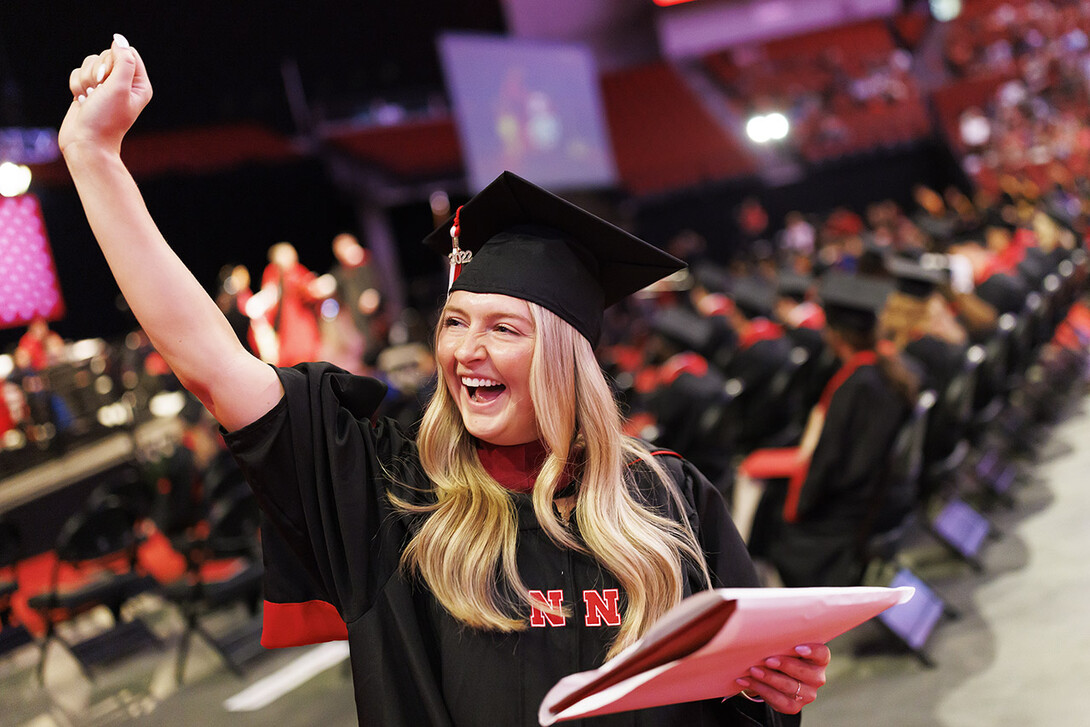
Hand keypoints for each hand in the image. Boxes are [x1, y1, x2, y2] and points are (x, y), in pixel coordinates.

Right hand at [59, 34, 152, 156]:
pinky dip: (76, 85)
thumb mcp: (119, 88)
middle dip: (97, 71)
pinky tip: (81, 100)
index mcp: (139, 84)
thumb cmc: (105, 118)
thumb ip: (123, 61)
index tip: (108, 77)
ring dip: (85, 79)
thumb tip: (119, 40)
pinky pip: (78, 73)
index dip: (113, 60)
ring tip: (89, 97)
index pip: (127, 53)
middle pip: (107, 55)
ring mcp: (105, 87)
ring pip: (90, 63)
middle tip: (98, 90)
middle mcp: (124, 84)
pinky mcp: (88, 89)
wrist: (85, 142)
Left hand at [735, 643, 829, 714]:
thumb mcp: (784, 646)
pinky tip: (746, 680)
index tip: (797, 647)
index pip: (822, 654)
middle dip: (785, 665)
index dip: (812, 651)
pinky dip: (760, 689)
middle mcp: (817, 678)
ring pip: (789, 686)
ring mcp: (807, 694)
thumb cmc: (781, 653)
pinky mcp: (794, 706)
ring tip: (753, 670)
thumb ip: (782, 639)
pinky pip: (778, 700)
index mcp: (818, 660)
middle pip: (805, 672)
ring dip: (769, 678)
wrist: (776, 676)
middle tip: (768, 660)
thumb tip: (763, 627)